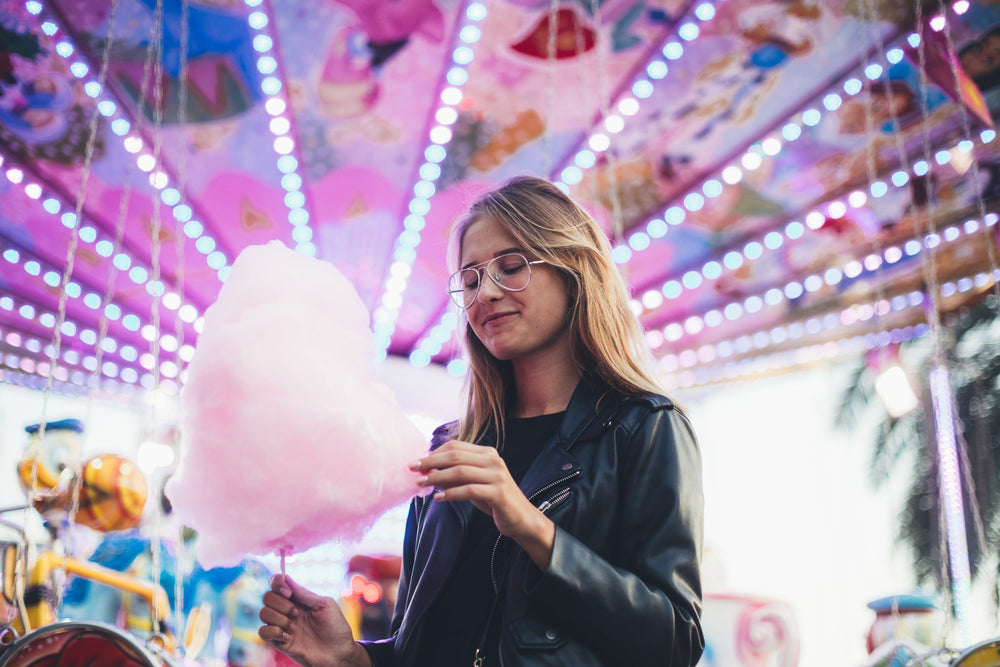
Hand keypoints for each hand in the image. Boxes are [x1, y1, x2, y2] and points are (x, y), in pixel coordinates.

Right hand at [258, 575, 370, 666]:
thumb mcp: (324, 605)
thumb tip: (286, 578)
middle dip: (281, 604)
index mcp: (298, 599)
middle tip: (297, 614)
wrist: (338, 653)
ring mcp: (282, 625)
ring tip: (295, 628)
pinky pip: (263, 632)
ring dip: (279, 619)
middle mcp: (287, 610)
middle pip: (267, 597)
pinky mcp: (278, 641)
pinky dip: (274, 632)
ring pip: (263, 613)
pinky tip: (289, 637)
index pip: (277, 584)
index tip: (288, 592)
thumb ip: (304, 594)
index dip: (277, 583)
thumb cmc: (335, 627)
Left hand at [410, 440, 554, 568]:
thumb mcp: (475, 483)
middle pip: (455, 456)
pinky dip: (451, 493)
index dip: (434, 453)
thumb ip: (457, 474)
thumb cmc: (494, 499)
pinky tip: (439, 498)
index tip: (417, 462)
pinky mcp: (498, 493)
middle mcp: (493, 460)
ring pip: (460, 472)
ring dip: (437, 477)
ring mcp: (497, 476)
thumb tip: (429, 470)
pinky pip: (469, 490)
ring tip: (422, 484)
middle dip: (431, 462)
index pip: (455, 446)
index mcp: (487, 453)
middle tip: (413, 470)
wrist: (521, 518)